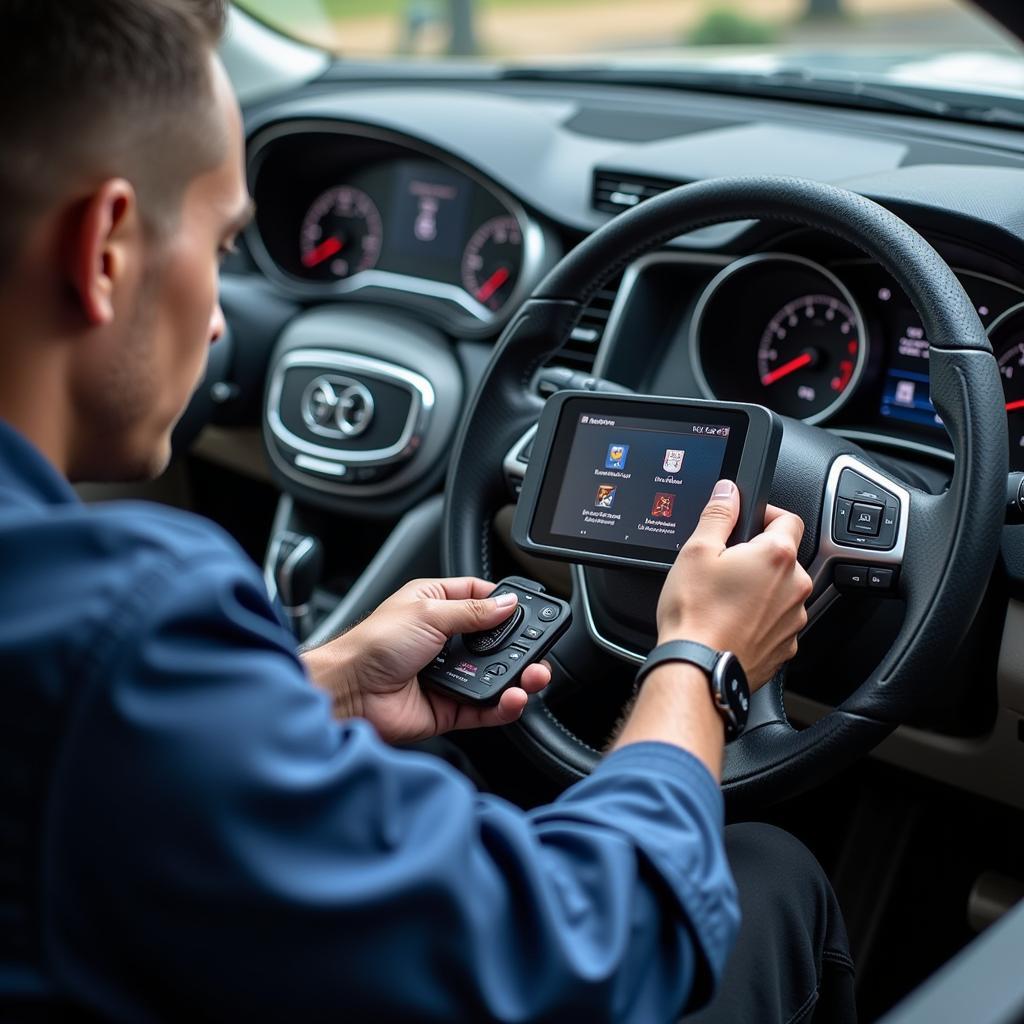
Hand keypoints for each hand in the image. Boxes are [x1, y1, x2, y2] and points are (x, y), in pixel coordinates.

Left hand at [303, 577, 551, 743]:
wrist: (349, 691)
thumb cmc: (372, 645)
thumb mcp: (428, 612)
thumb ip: (473, 611)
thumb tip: (507, 604)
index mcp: (434, 606)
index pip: (479, 599)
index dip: (503, 603)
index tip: (527, 609)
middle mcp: (442, 640)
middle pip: (493, 641)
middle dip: (519, 645)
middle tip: (540, 647)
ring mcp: (447, 675)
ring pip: (493, 676)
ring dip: (517, 677)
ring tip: (534, 676)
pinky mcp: (448, 708)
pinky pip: (484, 708)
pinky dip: (503, 705)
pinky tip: (514, 697)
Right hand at [656, 480, 811, 689]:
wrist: (699, 669)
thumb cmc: (696, 614)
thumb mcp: (696, 552)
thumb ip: (718, 514)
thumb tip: (729, 492)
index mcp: (777, 556)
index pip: (789, 519)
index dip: (767, 515)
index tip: (748, 522)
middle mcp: (794, 586)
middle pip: (784, 558)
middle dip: (758, 557)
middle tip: (725, 565)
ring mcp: (793, 619)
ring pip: (780, 591)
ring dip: (760, 589)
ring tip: (724, 599)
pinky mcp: (786, 646)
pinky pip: (776, 622)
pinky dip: (759, 619)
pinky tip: (731, 622)